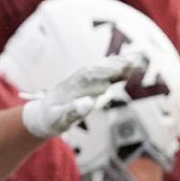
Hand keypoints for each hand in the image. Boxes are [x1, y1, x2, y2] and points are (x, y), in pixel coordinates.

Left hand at [19, 56, 137, 137]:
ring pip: (103, 71)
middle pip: (97, 69)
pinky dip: (118, 73)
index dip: (102, 71)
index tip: (117, 69)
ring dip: (118, 65)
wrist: (42, 117)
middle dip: (114, 64)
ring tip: (137, 61)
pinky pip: (106, 78)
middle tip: (134, 61)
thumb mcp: (58, 118)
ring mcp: (85, 83)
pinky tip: (131, 67)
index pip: (86, 75)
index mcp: (69, 85)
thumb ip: (72, 111)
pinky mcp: (91, 87)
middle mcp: (78, 80)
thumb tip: (88, 103)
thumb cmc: (50, 119)